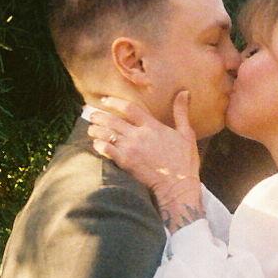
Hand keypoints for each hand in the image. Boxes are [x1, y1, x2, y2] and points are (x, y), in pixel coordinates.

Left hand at [87, 92, 203, 227]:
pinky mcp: (125, 162)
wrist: (178, 185)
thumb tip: (184, 92)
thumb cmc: (184, 161)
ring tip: (91, 128)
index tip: (105, 100)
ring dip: (96, 130)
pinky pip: (107, 150)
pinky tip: (95, 144)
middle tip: (92, 115)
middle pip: (113, 120)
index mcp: (152, 126)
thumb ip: (181, 112)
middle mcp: (138, 135)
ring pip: (107, 134)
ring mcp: (130, 149)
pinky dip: (99, 146)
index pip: (129, 108)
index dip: (114, 102)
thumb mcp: (187, 133)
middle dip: (100, 116)